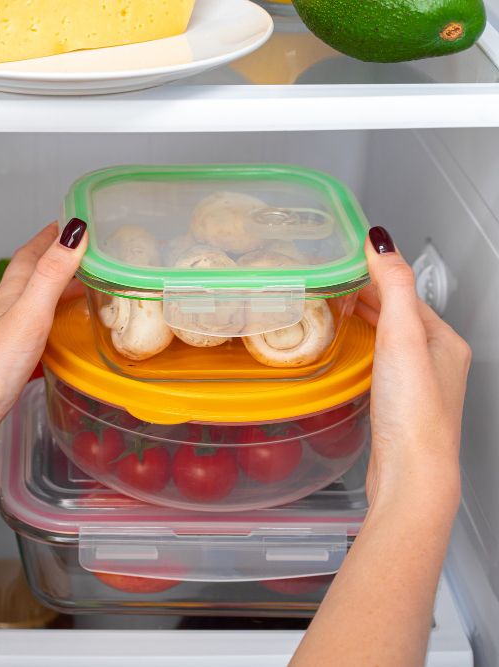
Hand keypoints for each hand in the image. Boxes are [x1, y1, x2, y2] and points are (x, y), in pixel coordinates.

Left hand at [0, 221, 87, 482]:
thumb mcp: (27, 315)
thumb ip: (51, 274)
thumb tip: (75, 230)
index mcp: (9, 295)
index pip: (32, 253)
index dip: (53, 234)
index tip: (77, 219)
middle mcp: (4, 312)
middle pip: (34, 276)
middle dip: (60, 258)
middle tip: (92, 251)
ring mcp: (5, 339)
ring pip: (36, 304)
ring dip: (59, 290)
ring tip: (88, 287)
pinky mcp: (8, 365)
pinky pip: (37, 332)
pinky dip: (55, 323)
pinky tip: (63, 334)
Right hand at [355, 227, 469, 510]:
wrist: (411, 473)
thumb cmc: (412, 412)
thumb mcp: (401, 335)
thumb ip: (394, 285)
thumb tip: (380, 240)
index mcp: (444, 341)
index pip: (407, 294)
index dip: (376, 275)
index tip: (345, 261)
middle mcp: (437, 362)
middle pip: (399, 317)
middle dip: (368, 298)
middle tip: (331, 283)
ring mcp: (419, 387)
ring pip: (389, 343)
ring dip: (363, 325)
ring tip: (332, 313)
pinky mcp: (399, 408)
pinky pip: (380, 367)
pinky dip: (362, 353)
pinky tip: (345, 359)